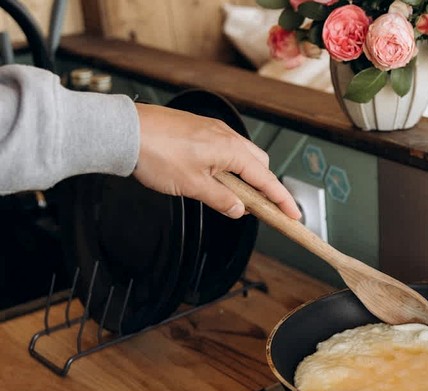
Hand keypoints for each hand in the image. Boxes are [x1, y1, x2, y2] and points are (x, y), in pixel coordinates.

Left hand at [132, 103, 300, 219]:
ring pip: (242, 156)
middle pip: (259, 165)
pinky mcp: (199, 129)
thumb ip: (221, 200)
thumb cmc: (156, 152)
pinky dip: (228, 166)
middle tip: (258, 209)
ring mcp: (213, 130)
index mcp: (231, 150)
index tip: (293, 215)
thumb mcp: (192, 186)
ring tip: (230, 196)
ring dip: (243, 177)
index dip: (282, 200)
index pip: (266, 180)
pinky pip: (225, 149)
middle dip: (263, 187)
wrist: (126, 131)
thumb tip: (239, 210)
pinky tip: (213, 178)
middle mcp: (227, 136)